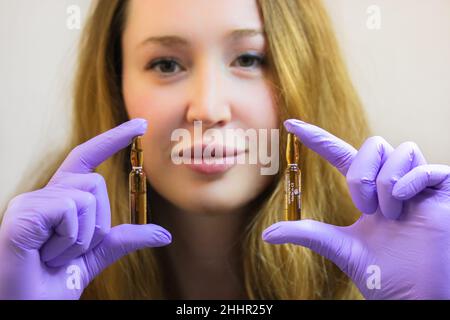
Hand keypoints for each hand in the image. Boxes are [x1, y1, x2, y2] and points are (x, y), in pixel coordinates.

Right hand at [0, 118, 171, 299]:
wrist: (29, 308)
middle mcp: (44, 194)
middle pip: (95, 183)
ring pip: (85, 197)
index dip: (114, 139)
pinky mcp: (22, 213)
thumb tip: (165, 234)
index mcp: (60, 199)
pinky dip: (69, 239)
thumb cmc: (56, 281)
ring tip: (57, 255)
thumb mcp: (98, 254)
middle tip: (70, 251)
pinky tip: (46, 254)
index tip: (141, 125)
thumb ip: (126, 239)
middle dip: (96, 224)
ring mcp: (31, 202)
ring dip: (82, 237)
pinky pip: (69, 210)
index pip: (88, 158)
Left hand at [263, 119, 449, 298]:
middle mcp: (392, 183)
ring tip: (390, 216)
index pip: (341, 154)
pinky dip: (413, 180)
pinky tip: (405, 203)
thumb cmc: (385, 274)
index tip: (291, 124)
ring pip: (399, 151)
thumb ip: (307, 234)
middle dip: (361, 173)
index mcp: (369, 193)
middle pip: (374, 144)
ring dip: (386, 184)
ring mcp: (419, 186)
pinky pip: (429, 167)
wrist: (416, 297)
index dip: (317, 138)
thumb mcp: (341, 247)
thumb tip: (267, 234)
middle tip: (364, 207)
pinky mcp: (445, 192)